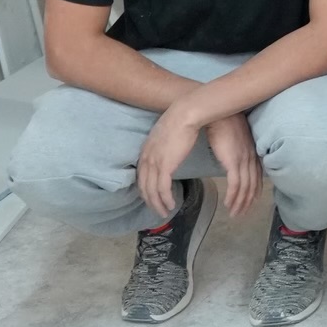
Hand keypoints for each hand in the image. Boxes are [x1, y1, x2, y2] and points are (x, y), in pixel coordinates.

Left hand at [136, 102, 203, 220]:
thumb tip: (169, 150)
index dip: (146, 190)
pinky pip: (162, 189)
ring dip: (158, 204)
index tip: (152, 197)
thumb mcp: (167, 134)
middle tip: (157, 210)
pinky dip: (166, 199)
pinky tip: (171, 204)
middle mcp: (146, 159)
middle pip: (143, 187)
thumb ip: (164, 145)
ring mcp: (154, 163)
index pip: (141, 176)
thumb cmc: (181, 120)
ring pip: (152, 191)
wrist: (185, 114)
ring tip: (165, 212)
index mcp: (146, 151)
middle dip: (150, 201)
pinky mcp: (165, 166)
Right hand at [206, 111, 263, 217]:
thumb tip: (233, 158)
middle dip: (248, 201)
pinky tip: (228, 204)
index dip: (255, 190)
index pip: (258, 175)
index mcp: (252, 151)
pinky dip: (232, 197)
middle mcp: (251, 157)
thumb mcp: (234, 139)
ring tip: (234, 213)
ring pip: (245, 188)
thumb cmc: (224, 123)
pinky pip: (235, 185)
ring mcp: (243, 160)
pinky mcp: (233, 162)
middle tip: (242, 213)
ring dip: (240, 203)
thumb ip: (237, 149)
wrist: (219, 114)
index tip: (251, 201)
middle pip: (253, 184)